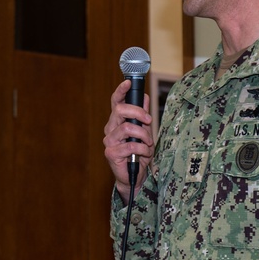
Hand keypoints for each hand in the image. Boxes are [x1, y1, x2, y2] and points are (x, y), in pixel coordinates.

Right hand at [102, 79, 152, 201]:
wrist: (134, 176)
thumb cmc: (138, 154)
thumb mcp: (145, 133)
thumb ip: (143, 116)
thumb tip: (145, 98)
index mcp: (117, 121)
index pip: (116, 102)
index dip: (121, 91)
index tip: (128, 83)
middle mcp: (111, 129)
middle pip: (120, 110)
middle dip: (138, 112)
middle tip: (149, 120)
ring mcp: (109, 141)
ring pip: (127, 128)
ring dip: (143, 135)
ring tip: (148, 143)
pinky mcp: (111, 153)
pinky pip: (130, 145)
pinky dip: (142, 149)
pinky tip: (144, 153)